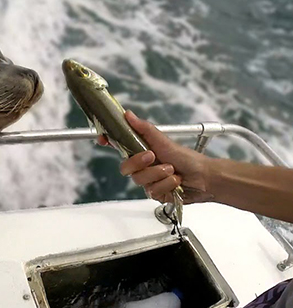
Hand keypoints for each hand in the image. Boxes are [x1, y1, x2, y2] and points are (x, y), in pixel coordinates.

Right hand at [97, 111, 214, 203]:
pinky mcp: (155, 193)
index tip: (103, 139)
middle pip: (125, 168)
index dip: (109, 142)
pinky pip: (152, 191)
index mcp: (141, 150)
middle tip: (153, 156)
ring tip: (172, 170)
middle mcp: (142, 166)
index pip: (119, 146)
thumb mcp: (163, 140)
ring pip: (140, 180)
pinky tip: (175, 181)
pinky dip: (166, 185)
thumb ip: (144, 128)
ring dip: (159, 174)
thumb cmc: (187, 158)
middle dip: (140, 163)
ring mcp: (148, 181)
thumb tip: (128, 114)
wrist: (205, 178)